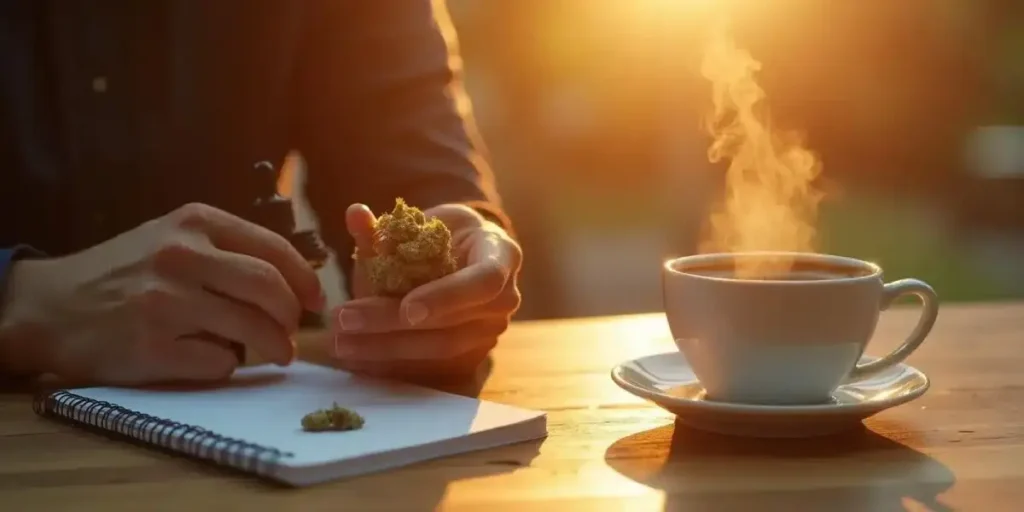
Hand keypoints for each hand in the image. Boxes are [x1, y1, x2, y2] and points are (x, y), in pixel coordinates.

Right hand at [0, 203, 322, 383]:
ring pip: (253, 329)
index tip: (315, 301)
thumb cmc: (125, 273)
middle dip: (293, 316)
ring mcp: (165, 302)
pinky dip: (230, 366)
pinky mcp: (152, 347)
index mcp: (194, 222)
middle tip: (293, 332)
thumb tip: (298, 278)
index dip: (305, 280)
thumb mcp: (173, 237)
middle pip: (270, 288)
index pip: (274, 249)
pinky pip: (219, 362)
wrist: (50, 306)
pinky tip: (219, 360)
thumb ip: (228, 249)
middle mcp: (181, 256)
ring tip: (276, 354)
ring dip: (275, 347)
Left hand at [331, 202, 521, 378]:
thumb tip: (354, 214)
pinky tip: (356, 359)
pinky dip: (393, 364)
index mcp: (501, 254)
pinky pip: (433, 366)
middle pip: (454, 322)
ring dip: (387, 348)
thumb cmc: (440, 235)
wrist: (462, 254)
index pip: (485, 281)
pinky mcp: (473, 354)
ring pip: (441, 348)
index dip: (447, 297)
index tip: (407, 309)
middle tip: (345, 319)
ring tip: (341, 341)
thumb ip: (385, 227)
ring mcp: (491, 330)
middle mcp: (506, 297)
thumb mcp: (418, 223)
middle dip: (394, 324)